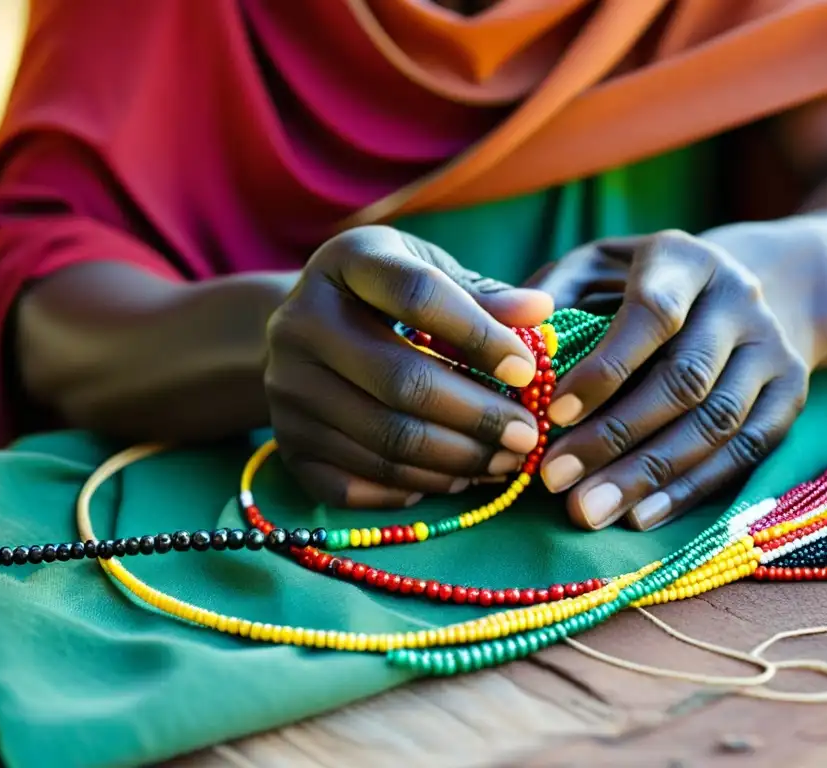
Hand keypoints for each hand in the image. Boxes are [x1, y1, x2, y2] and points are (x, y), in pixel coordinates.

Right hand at [265, 226, 553, 507]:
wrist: (304, 331)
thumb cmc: (385, 296)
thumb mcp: (427, 271)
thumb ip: (480, 294)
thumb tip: (540, 312)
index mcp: (346, 262)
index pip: (419, 296)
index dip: (481, 336)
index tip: (529, 372)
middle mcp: (300, 323)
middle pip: (401, 383)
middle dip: (478, 417)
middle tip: (527, 436)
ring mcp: (286, 388)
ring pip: (384, 442)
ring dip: (457, 461)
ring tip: (504, 462)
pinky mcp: (286, 442)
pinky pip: (356, 484)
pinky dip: (412, 491)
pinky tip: (453, 480)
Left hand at [528, 231, 809, 530]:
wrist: (755, 288)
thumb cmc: (646, 285)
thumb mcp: (598, 268)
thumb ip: (555, 295)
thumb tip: (518, 346)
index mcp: (686, 261)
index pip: (653, 314)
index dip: (606, 368)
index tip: (553, 414)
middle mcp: (740, 301)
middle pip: (684, 381)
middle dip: (615, 437)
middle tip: (555, 480)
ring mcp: (772, 351)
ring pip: (716, 425)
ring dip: (649, 475)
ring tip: (589, 511)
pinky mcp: (790, 396)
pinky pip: (744, 453)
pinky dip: (690, 490)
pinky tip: (641, 516)